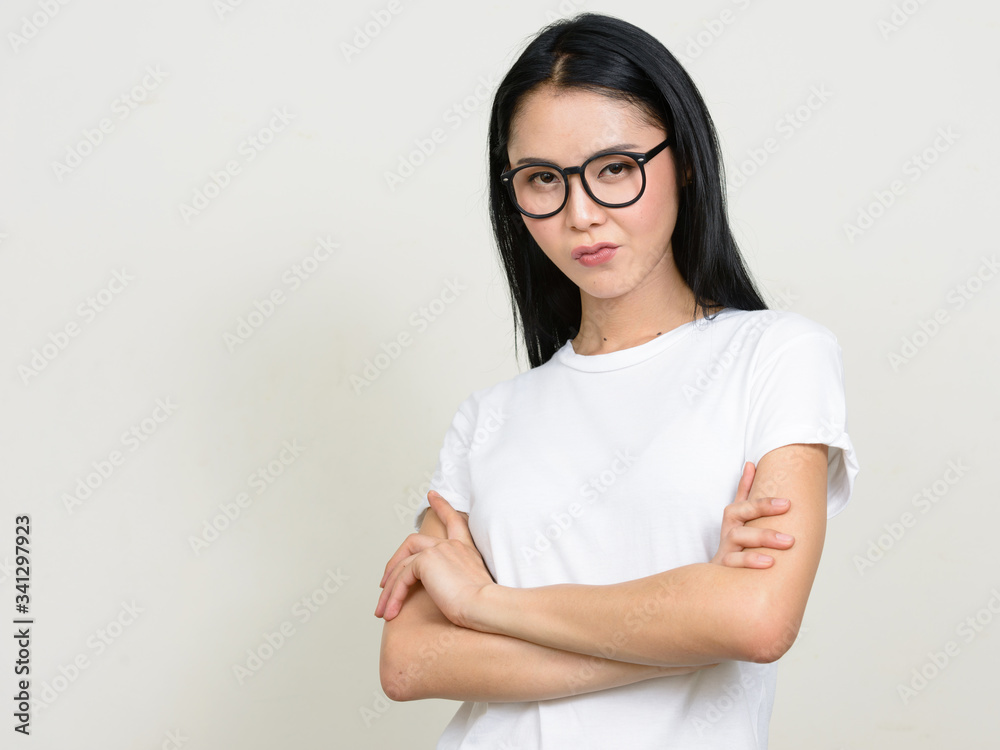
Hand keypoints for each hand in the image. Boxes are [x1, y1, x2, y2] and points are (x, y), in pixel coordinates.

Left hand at [374, 491, 494, 626]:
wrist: (486, 606)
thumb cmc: (483, 606)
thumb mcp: (474, 588)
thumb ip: (460, 581)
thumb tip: (449, 593)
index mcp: (465, 549)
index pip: (453, 520)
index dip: (442, 506)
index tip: (432, 495)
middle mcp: (451, 545)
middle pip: (413, 542)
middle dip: (395, 560)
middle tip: (385, 581)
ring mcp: (437, 550)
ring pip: (402, 566)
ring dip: (389, 590)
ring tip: (382, 611)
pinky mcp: (425, 562)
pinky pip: (401, 579)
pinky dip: (393, 597)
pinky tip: (390, 613)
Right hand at [711, 461, 794, 567]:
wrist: (720, 577)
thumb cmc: (735, 545)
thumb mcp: (740, 518)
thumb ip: (745, 492)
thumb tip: (751, 464)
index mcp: (734, 518)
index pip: (747, 503)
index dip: (765, 501)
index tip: (788, 502)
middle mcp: (728, 530)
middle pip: (739, 513)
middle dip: (763, 509)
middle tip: (788, 507)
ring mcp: (725, 548)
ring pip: (738, 537)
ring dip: (763, 537)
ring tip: (787, 542)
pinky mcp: (723, 566)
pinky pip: (734, 562)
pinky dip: (750, 561)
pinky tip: (769, 563)